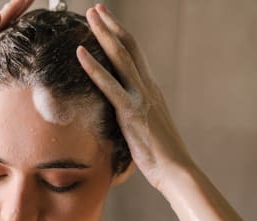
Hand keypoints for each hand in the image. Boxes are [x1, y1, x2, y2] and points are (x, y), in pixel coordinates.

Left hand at [77, 4, 194, 191]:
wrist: (176, 170)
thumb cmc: (161, 154)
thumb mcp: (148, 126)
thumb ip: (136, 111)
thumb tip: (123, 110)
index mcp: (150, 90)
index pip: (135, 55)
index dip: (121, 36)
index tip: (108, 21)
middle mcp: (147, 87)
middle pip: (129, 47)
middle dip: (111, 25)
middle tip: (97, 8)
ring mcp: (140, 97)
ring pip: (121, 57)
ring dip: (104, 34)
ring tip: (90, 16)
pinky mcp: (131, 112)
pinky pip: (109, 85)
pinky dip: (93, 67)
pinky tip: (80, 53)